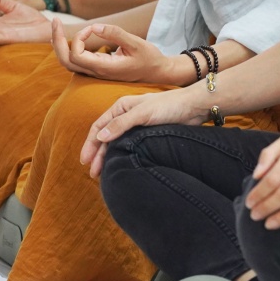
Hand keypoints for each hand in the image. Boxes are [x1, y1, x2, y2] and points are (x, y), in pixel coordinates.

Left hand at [52, 21, 175, 82]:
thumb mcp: (137, 43)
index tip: (93, 28)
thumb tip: (95, 26)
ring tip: (56, 27)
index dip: (79, 38)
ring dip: (59, 44)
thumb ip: (116, 34)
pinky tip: (66, 37)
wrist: (157, 72)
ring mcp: (96, 72)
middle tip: (55, 20)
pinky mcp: (97, 68)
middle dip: (57, 40)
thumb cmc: (149, 58)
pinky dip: (67, 48)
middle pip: (65, 61)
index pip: (77, 55)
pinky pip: (75, 61)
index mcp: (104, 68)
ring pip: (67, 62)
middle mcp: (97, 72)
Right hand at [80, 85, 208, 177]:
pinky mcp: (147, 135)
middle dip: (98, 155)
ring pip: (117, 144)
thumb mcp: (142, 114)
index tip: (85, 161)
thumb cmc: (169, 106)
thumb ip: (121, 125)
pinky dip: (122, 156)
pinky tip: (120, 166)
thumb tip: (101, 137)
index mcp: (120, 107)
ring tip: (104, 174)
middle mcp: (125, 116)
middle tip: (93, 173)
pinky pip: (129, 147)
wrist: (193, 108)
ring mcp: (136, 126)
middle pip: (106, 137)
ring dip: (109, 157)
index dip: (90, 144)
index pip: (99, 127)